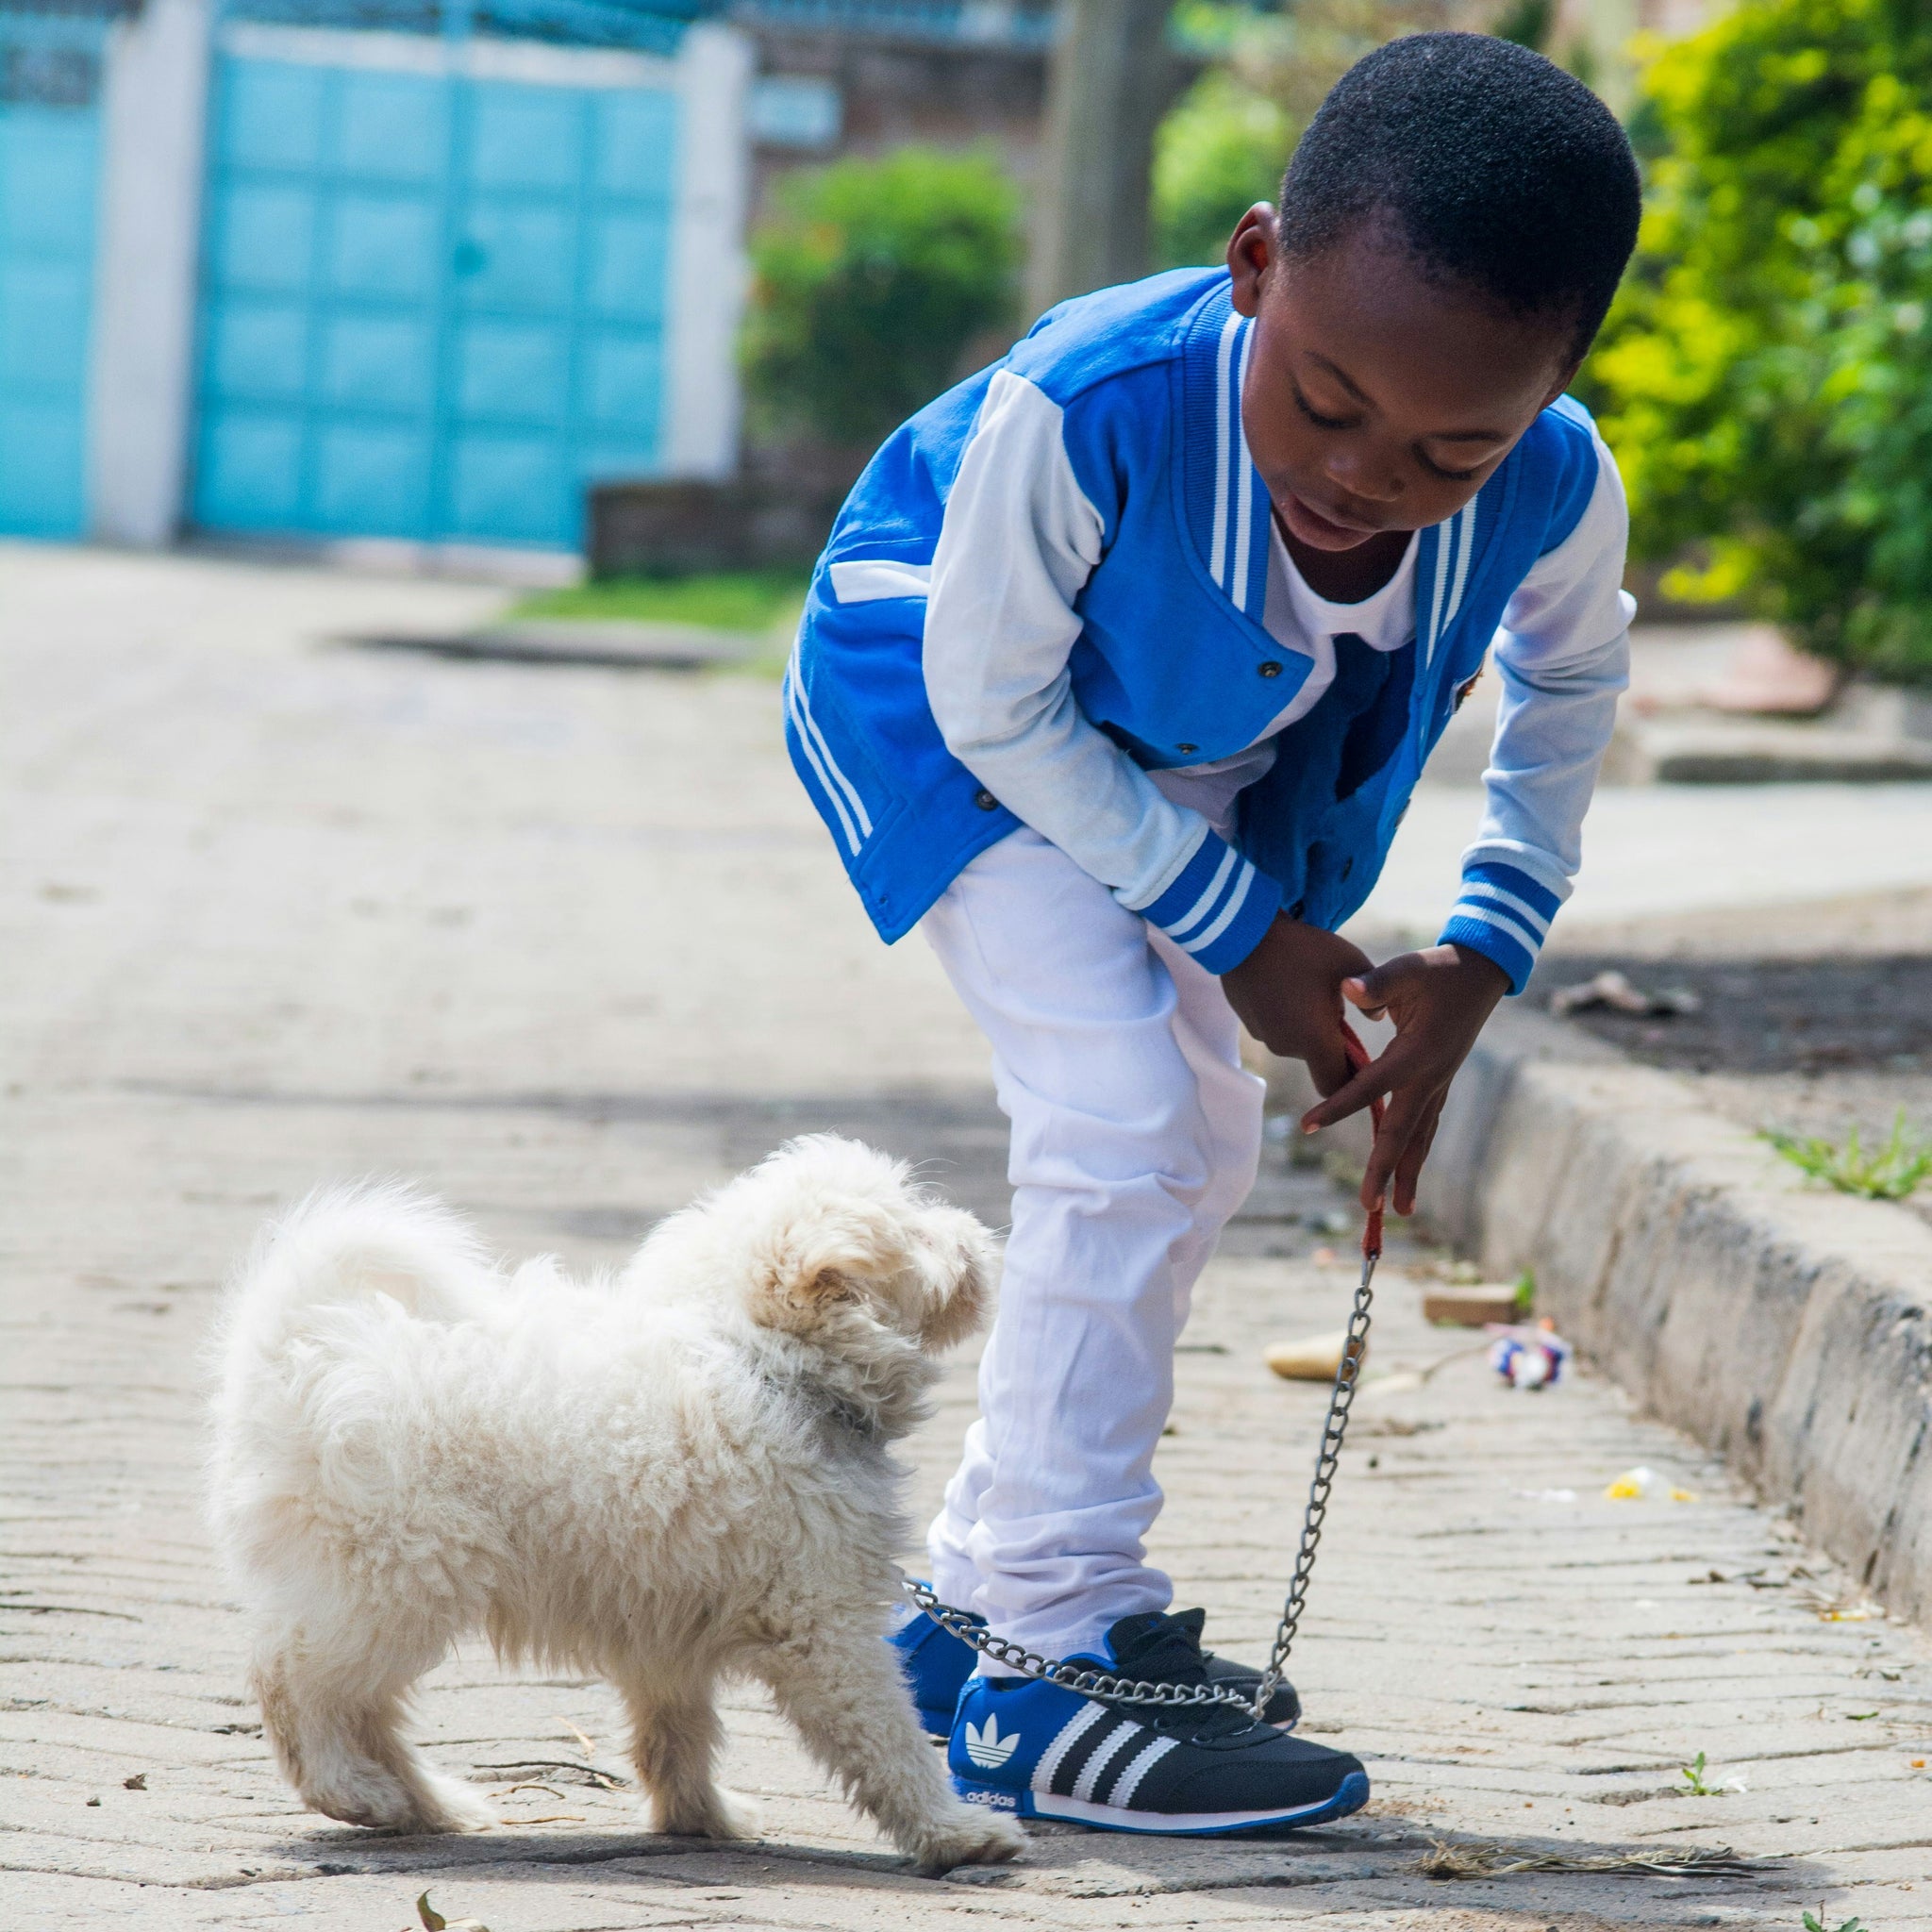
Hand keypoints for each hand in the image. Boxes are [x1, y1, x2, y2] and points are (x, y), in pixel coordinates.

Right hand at [1220, 914, 1372, 1097]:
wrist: (1243, 933)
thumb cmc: (1302, 948)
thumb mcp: (1349, 961)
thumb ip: (1374, 994)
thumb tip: (1378, 1017)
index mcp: (1315, 1040)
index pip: (1336, 1087)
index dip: (1350, 1080)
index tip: (1358, 1056)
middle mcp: (1287, 1047)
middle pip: (1317, 1061)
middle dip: (1330, 1041)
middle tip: (1334, 1005)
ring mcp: (1265, 1036)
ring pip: (1296, 1043)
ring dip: (1306, 1027)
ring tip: (1308, 988)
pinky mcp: (1249, 1024)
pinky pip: (1277, 1030)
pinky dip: (1286, 1017)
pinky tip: (1286, 985)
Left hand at [1298, 943, 1508, 1216]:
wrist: (1482, 971)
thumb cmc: (1439, 968)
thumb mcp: (1408, 968)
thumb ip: (1377, 983)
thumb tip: (1346, 988)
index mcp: (1417, 1053)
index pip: (1370, 1087)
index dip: (1337, 1105)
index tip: (1306, 1124)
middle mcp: (1431, 1077)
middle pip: (1403, 1132)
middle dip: (1385, 1169)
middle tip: (1368, 1205)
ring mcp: (1440, 1083)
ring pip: (1420, 1136)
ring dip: (1407, 1173)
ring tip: (1397, 1210)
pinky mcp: (1441, 1082)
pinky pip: (1426, 1125)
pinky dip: (1416, 1152)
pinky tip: (1408, 1175)